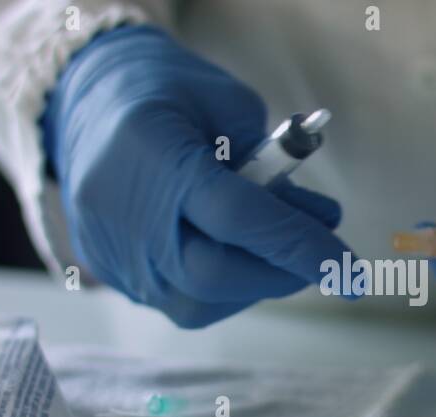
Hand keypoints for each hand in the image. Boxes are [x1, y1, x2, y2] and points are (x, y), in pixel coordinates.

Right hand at [42, 26, 349, 326]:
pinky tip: (236, 255)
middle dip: (280, 273)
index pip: (236, 216)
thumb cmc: (169, 93)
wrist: (84, 102)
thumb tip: (318, 222)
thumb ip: (272, 165)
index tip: (351, 269)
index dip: (299, 245)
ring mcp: (109, 249)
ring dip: (254, 284)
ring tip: (274, 247)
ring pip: (195, 304)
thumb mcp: (228, 104)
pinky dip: (223, 288)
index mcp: (151, 152)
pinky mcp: (107, 272)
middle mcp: (121, 212)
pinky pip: (177, 302)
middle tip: (318, 255)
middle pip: (211, 275)